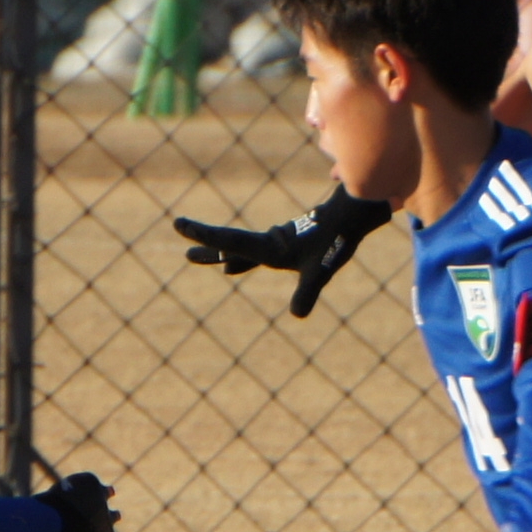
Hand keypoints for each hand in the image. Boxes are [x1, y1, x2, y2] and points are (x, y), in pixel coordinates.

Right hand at [171, 187, 397, 318]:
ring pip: (238, 249)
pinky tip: (231, 268)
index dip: (204, 236)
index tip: (179, 223)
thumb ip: (308, 290)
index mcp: (268, 246)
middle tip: (180, 242)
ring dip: (217, 254)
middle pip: (228, 244)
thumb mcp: (322, 269)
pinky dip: (237, 261)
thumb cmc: (336, 241)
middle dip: (204, 245)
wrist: (352, 216)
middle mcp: (267, 243)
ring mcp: (274, 244)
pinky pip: (252, 254)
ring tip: (196, 256)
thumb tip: (298, 314)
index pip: (229, 242)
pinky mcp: (283, 246)